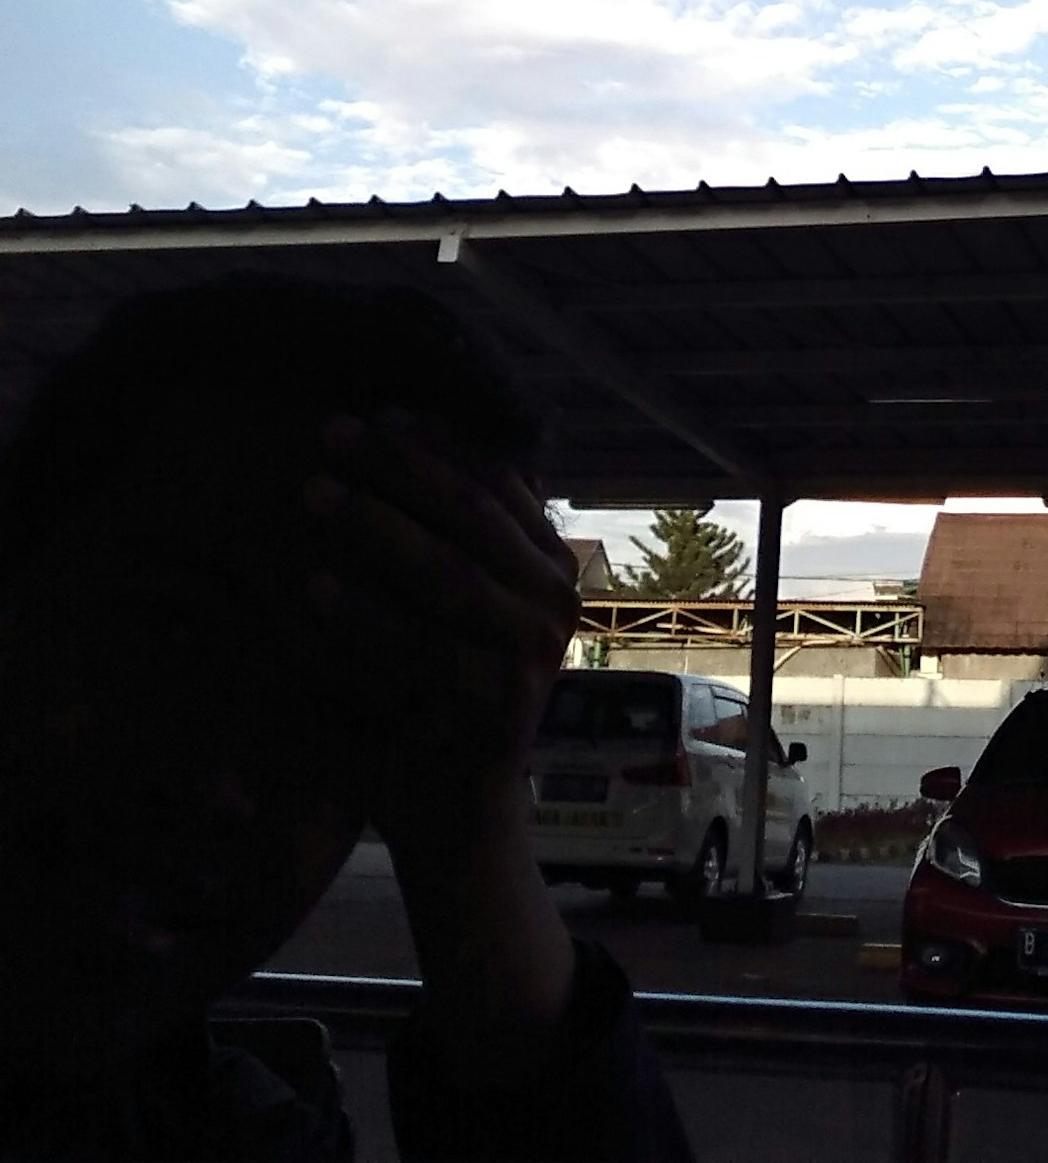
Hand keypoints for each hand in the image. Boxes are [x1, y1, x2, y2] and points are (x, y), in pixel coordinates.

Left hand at [302, 407, 580, 850]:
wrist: (454, 816)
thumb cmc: (437, 694)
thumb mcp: (455, 605)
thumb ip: (450, 537)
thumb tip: (398, 428)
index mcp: (554, 566)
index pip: (499, 479)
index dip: (436, 441)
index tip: (375, 411)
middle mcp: (557, 602)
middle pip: (472, 513)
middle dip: (398, 467)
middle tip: (331, 433)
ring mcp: (532, 656)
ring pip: (446, 572)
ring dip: (373, 525)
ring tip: (313, 492)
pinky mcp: (494, 707)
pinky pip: (418, 645)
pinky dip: (361, 613)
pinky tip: (310, 586)